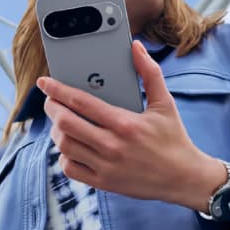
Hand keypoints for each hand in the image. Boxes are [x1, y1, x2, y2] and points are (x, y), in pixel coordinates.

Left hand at [39, 41, 225, 211]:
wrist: (184, 178)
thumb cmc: (174, 140)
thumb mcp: (165, 103)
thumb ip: (150, 72)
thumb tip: (136, 47)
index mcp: (125, 123)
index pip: (81, 102)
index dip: (57, 90)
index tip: (45, 83)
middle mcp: (112, 146)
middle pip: (66, 123)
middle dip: (51, 108)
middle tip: (50, 101)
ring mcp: (106, 166)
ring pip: (65, 145)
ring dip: (56, 131)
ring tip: (60, 121)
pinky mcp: (104, 182)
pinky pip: (71, 168)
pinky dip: (64, 156)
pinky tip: (71, 146)